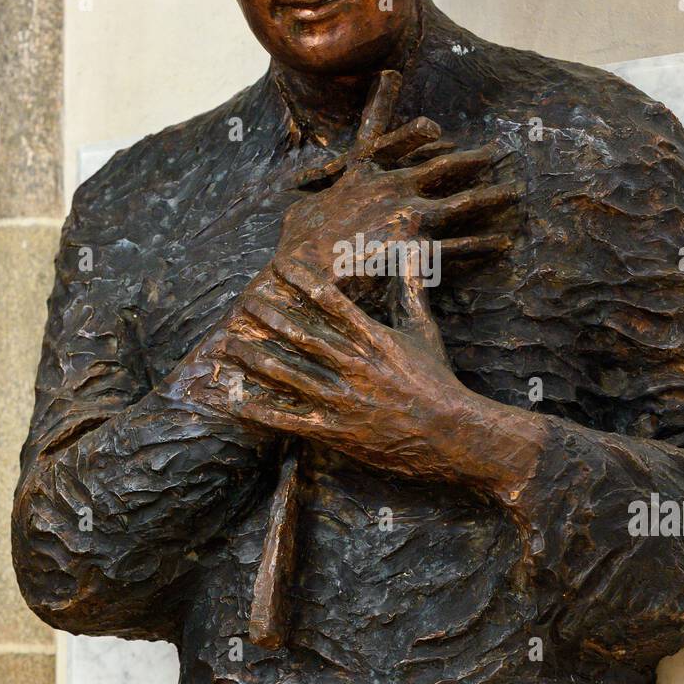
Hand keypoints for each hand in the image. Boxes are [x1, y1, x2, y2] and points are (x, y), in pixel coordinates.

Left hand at [210, 255, 498, 486]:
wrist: (454, 434)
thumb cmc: (439, 381)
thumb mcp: (427, 332)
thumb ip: (413, 291)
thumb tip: (415, 250)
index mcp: (374, 338)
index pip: (331, 301)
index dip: (302, 281)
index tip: (278, 266)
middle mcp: (354, 365)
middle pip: (302, 334)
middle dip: (270, 315)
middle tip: (243, 300)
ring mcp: (343, 399)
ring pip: (290, 374)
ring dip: (257, 358)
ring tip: (229, 344)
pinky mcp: (338, 431)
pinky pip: (292, 419)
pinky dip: (262, 411)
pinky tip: (238, 401)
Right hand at [277, 69, 519, 281]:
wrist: (303, 274)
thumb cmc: (299, 244)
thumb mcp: (304, 208)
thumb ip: (320, 195)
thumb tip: (313, 191)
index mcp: (364, 175)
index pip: (390, 138)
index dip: (413, 131)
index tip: (434, 123)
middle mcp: (392, 188)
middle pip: (440, 167)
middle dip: (468, 159)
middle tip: (494, 152)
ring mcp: (407, 216)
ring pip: (459, 203)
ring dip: (488, 198)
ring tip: (512, 193)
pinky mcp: (418, 248)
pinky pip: (458, 246)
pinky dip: (481, 245)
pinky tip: (501, 243)